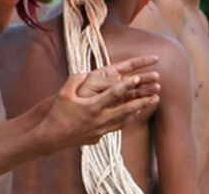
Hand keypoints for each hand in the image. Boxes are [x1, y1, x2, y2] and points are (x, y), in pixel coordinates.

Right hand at [41, 63, 160, 151]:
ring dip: (138, 111)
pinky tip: (131, 116)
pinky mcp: (99, 137)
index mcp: (92, 107)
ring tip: (149, 103)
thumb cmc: (57, 113)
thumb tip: (85, 71)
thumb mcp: (63, 93)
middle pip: (127, 110)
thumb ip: (75, 80)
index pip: (113, 94)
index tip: (137, 78)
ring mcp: (101, 130)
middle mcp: (100, 119)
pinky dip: (127, 120)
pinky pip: (117, 127)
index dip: (126, 85)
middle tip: (156, 94)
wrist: (52, 138)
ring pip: (125, 120)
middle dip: (143, 101)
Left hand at [76, 55, 160, 102]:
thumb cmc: (80, 94)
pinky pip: (132, 104)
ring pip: (136, 92)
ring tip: (157, 89)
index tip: (156, 58)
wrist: (72, 110)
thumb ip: (107, 81)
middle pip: (134, 79)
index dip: (142, 61)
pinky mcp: (117, 108)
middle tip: (157, 78)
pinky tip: (149, 102)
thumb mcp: (93, 84)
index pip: (128, 65)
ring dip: (146, 90)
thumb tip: (121, 78)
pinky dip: (141, 103)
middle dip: (146, 78)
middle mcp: (115, 84)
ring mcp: (117, 96)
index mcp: (108, 74)